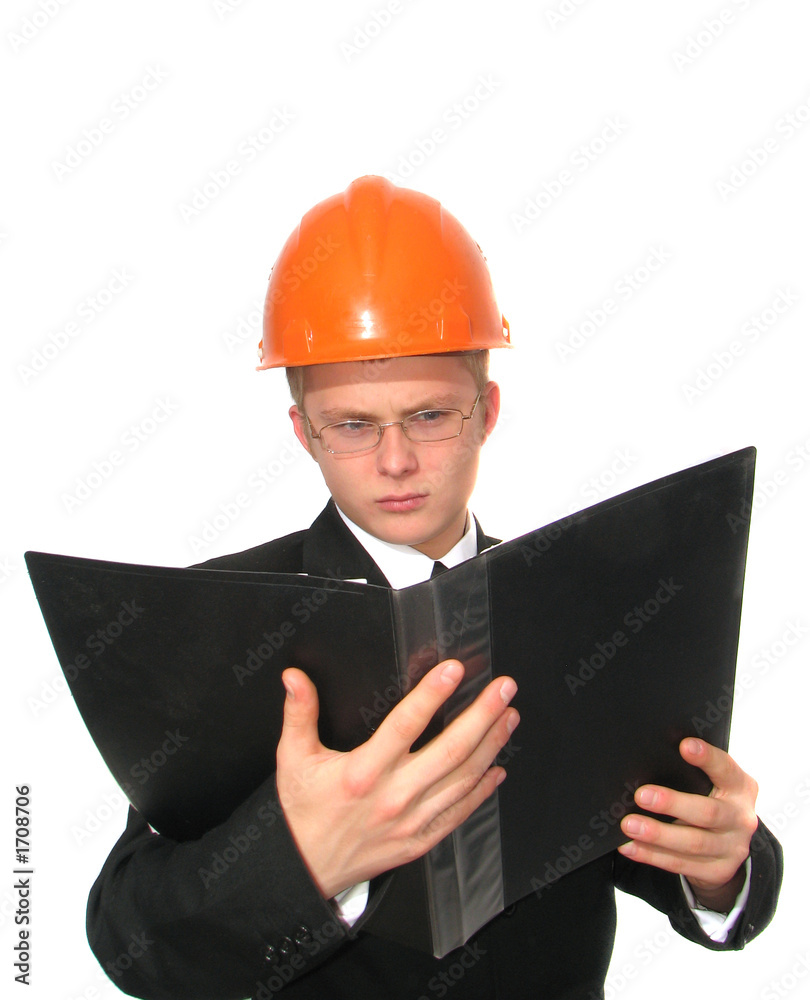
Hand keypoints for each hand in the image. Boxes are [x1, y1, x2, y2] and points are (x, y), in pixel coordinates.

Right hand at [276, 659, 518, 899]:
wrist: (304, 868)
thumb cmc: (302, 810)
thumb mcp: (293, 757)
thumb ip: (298, 713)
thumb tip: (294, 677)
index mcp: (363, 771)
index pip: (405, 725)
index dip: (432, 695)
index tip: (453, 670)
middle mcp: (393, 796)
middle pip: (449, 751)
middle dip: (482, 715)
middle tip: (504, 688)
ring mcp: (411, 821)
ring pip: (462, 780)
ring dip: (491, 746)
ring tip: (509, 717)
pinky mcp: (420, 840)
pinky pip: (459, 813)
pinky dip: (481, 791)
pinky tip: (497, 769)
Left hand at [617, 738, 758, 911]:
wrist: (730, 845)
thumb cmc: (711, 800)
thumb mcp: (713, 784)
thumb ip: (692, 774)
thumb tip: (648, 762)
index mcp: (740, 787)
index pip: (725, 769)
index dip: (707, 757)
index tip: (684, 745)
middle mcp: (740, 818)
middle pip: (707, 812)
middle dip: (672, 803)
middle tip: (641, 795)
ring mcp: (732, 848)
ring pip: (692, 843)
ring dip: (657, 835)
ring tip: (629, 825)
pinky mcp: (718, 871)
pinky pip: (680, 864)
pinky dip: (651, 855)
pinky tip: (630, 846)